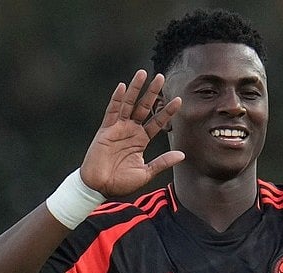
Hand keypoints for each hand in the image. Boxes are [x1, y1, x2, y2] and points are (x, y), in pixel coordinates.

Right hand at [79, 70, 184, 197]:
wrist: (100, 187)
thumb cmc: (121, 182)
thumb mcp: (146, 172)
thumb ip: (163, 162)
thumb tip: (182, 155)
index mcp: (141, 140)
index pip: (157, 122)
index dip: (167, 111)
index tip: (179, 99)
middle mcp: (130, 131)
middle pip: (144, 107)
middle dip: (152, 93)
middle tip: (161, 77)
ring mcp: (118, 129)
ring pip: (128, 104)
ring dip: (135, 89)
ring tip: (143, 74)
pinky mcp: (105, 130)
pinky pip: (112, 112)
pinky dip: (117, 99)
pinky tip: (123, 87)